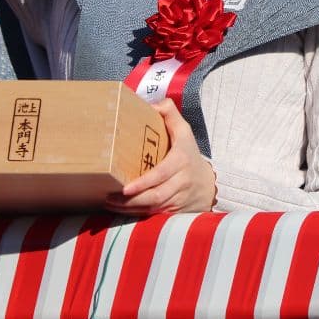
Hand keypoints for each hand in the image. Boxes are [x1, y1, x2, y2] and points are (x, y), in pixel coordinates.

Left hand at [103, 98, 215, 216]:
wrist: (209, 184)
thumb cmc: (190, 154)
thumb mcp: (184, 131)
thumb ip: (170, 112)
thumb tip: (152, 104)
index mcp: (181, 160)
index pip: (161, 174)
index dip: (143, 183)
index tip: (125, 188)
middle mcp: (181, 181)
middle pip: (155, 195)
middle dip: (131, 200)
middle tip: (109, 196)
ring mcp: (178, 198)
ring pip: (153, 207)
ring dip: (129, 209)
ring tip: (109, 203)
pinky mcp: (173, 210)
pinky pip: (154, 214)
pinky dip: (136, 214)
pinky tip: (119, 210)